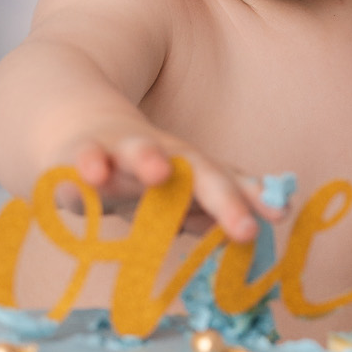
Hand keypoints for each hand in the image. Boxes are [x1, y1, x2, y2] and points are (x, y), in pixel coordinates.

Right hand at [54, 131, 282, 244]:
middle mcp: (161, 157)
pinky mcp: (76, 154)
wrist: (72, 122)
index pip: (227, 183)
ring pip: (136, 152)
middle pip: (194, 172)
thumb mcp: (174, 190)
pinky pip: (82, 160)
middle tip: (245, 229)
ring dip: (147, 159)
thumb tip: (252, 229)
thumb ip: (210, 209)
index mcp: (188, 169)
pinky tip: (93, 174)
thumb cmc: (133, 169)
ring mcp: (118, 152)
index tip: (279, 214)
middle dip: (221, 197)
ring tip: (160, 172)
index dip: (250, 198)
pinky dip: (87, 165)